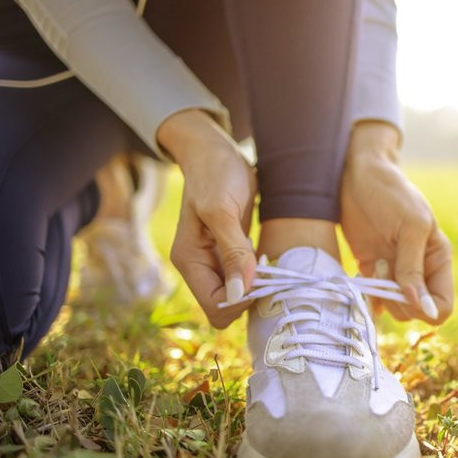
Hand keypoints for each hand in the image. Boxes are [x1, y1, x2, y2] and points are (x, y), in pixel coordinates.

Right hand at [158, 109, 257, 327]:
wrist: (215, 151)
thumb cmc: (216, 173)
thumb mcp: (222, 210)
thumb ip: (232, 251)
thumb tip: (239, 293)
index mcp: (189, 260)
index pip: (215, 306)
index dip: (241, 300)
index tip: (262, 277)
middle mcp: (199, 266)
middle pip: (226, 306)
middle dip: (250, 296)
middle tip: (268, 270)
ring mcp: (213, 261)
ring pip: (237, 295)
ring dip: (256, 286)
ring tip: (268, 263)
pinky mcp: (229, 254)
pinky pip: (245, 279)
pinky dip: (258, 275)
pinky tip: (266, 257)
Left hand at [340, 122, 453, 323]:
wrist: (358, 176)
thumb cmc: (391, 194)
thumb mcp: (409, 227)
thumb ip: (414, 269)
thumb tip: (424, 309)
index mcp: (439, 259)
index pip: (443, 307)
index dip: (425, 308)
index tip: (405, 289)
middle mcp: (420, 271)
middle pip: (417, 313)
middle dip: (400, 298)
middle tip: (385, 267)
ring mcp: (396, 273)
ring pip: (396, 310)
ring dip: (382, 293)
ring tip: (375, 264)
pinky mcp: (372, 271)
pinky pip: (375, 301)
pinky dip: (368, 298)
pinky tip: (362, 277)